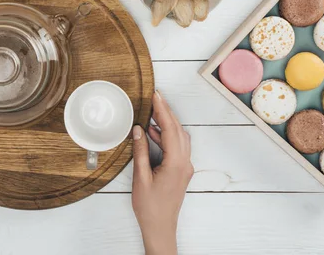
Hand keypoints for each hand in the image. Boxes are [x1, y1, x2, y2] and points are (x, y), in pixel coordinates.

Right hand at [131, 91, 192, 254]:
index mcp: (176, 163)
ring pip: (179, 138)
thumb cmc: (150, 207)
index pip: (170, 130)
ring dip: (167, 124)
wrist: (160, 227)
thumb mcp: (140, 177)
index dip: (162, 111)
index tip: (156, 96)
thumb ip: (140, 151)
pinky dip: (166, 136)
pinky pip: (177, 147)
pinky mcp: (181, 171)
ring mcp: (185, 167)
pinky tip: (153, 133)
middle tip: (155, 98)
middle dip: (167, 112)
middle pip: (178, 130)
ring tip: (152, 113)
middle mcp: (185, 163)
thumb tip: (139, 130)